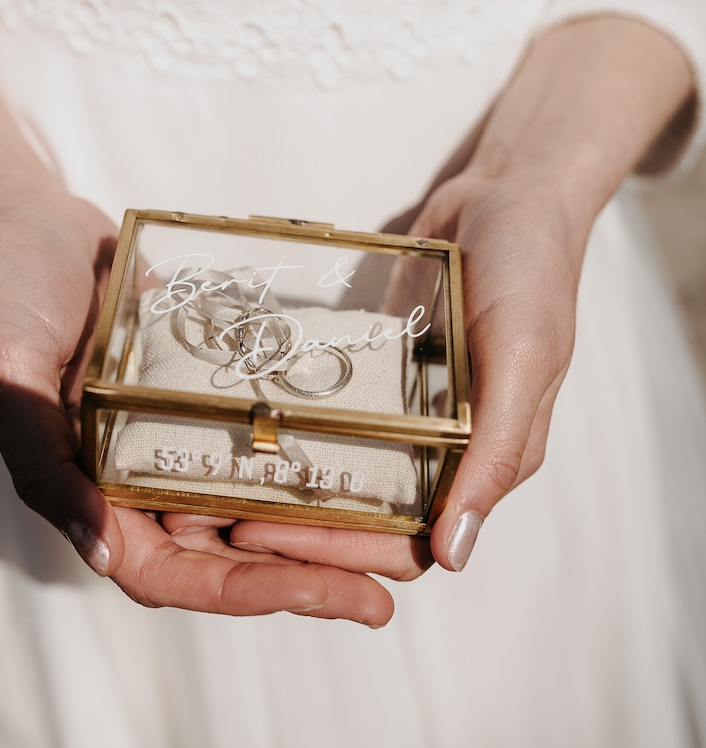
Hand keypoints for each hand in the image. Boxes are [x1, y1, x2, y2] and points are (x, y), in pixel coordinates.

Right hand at [0, 190, 392, 623]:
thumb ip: (44, 462)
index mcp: (91, 495)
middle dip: (307, 580)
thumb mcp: (7, 374)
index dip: (249, 593)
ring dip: (322, 534)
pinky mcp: (206, 400)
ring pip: (257, 507)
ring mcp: (176, 443)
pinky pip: (264, 441)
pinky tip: (370, 462)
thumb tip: (102, 548)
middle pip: (231, 556)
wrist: (33, 220)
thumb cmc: (6, 292)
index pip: (175, 573)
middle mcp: (139, 483)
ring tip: (397, 544)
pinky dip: (310, 460)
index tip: (324, 596)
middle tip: (385, 595)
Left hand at [232, 169, 578, 574]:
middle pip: (367, 518)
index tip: (265, 538)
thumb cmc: (531, 274)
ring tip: (216, 484)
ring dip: (287, 489)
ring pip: (344, 474)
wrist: (508, 192)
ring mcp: (411, 413)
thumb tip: (456, 555)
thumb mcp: (523, 359)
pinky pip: (336, 415)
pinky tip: (242, 425)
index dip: (339, 552)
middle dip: (296, 528)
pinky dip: (295, 429)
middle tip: (219, 516)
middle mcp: (446, 450)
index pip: (409, 543)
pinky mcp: (382, 373)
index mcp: (485, 462)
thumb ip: (495, 453)